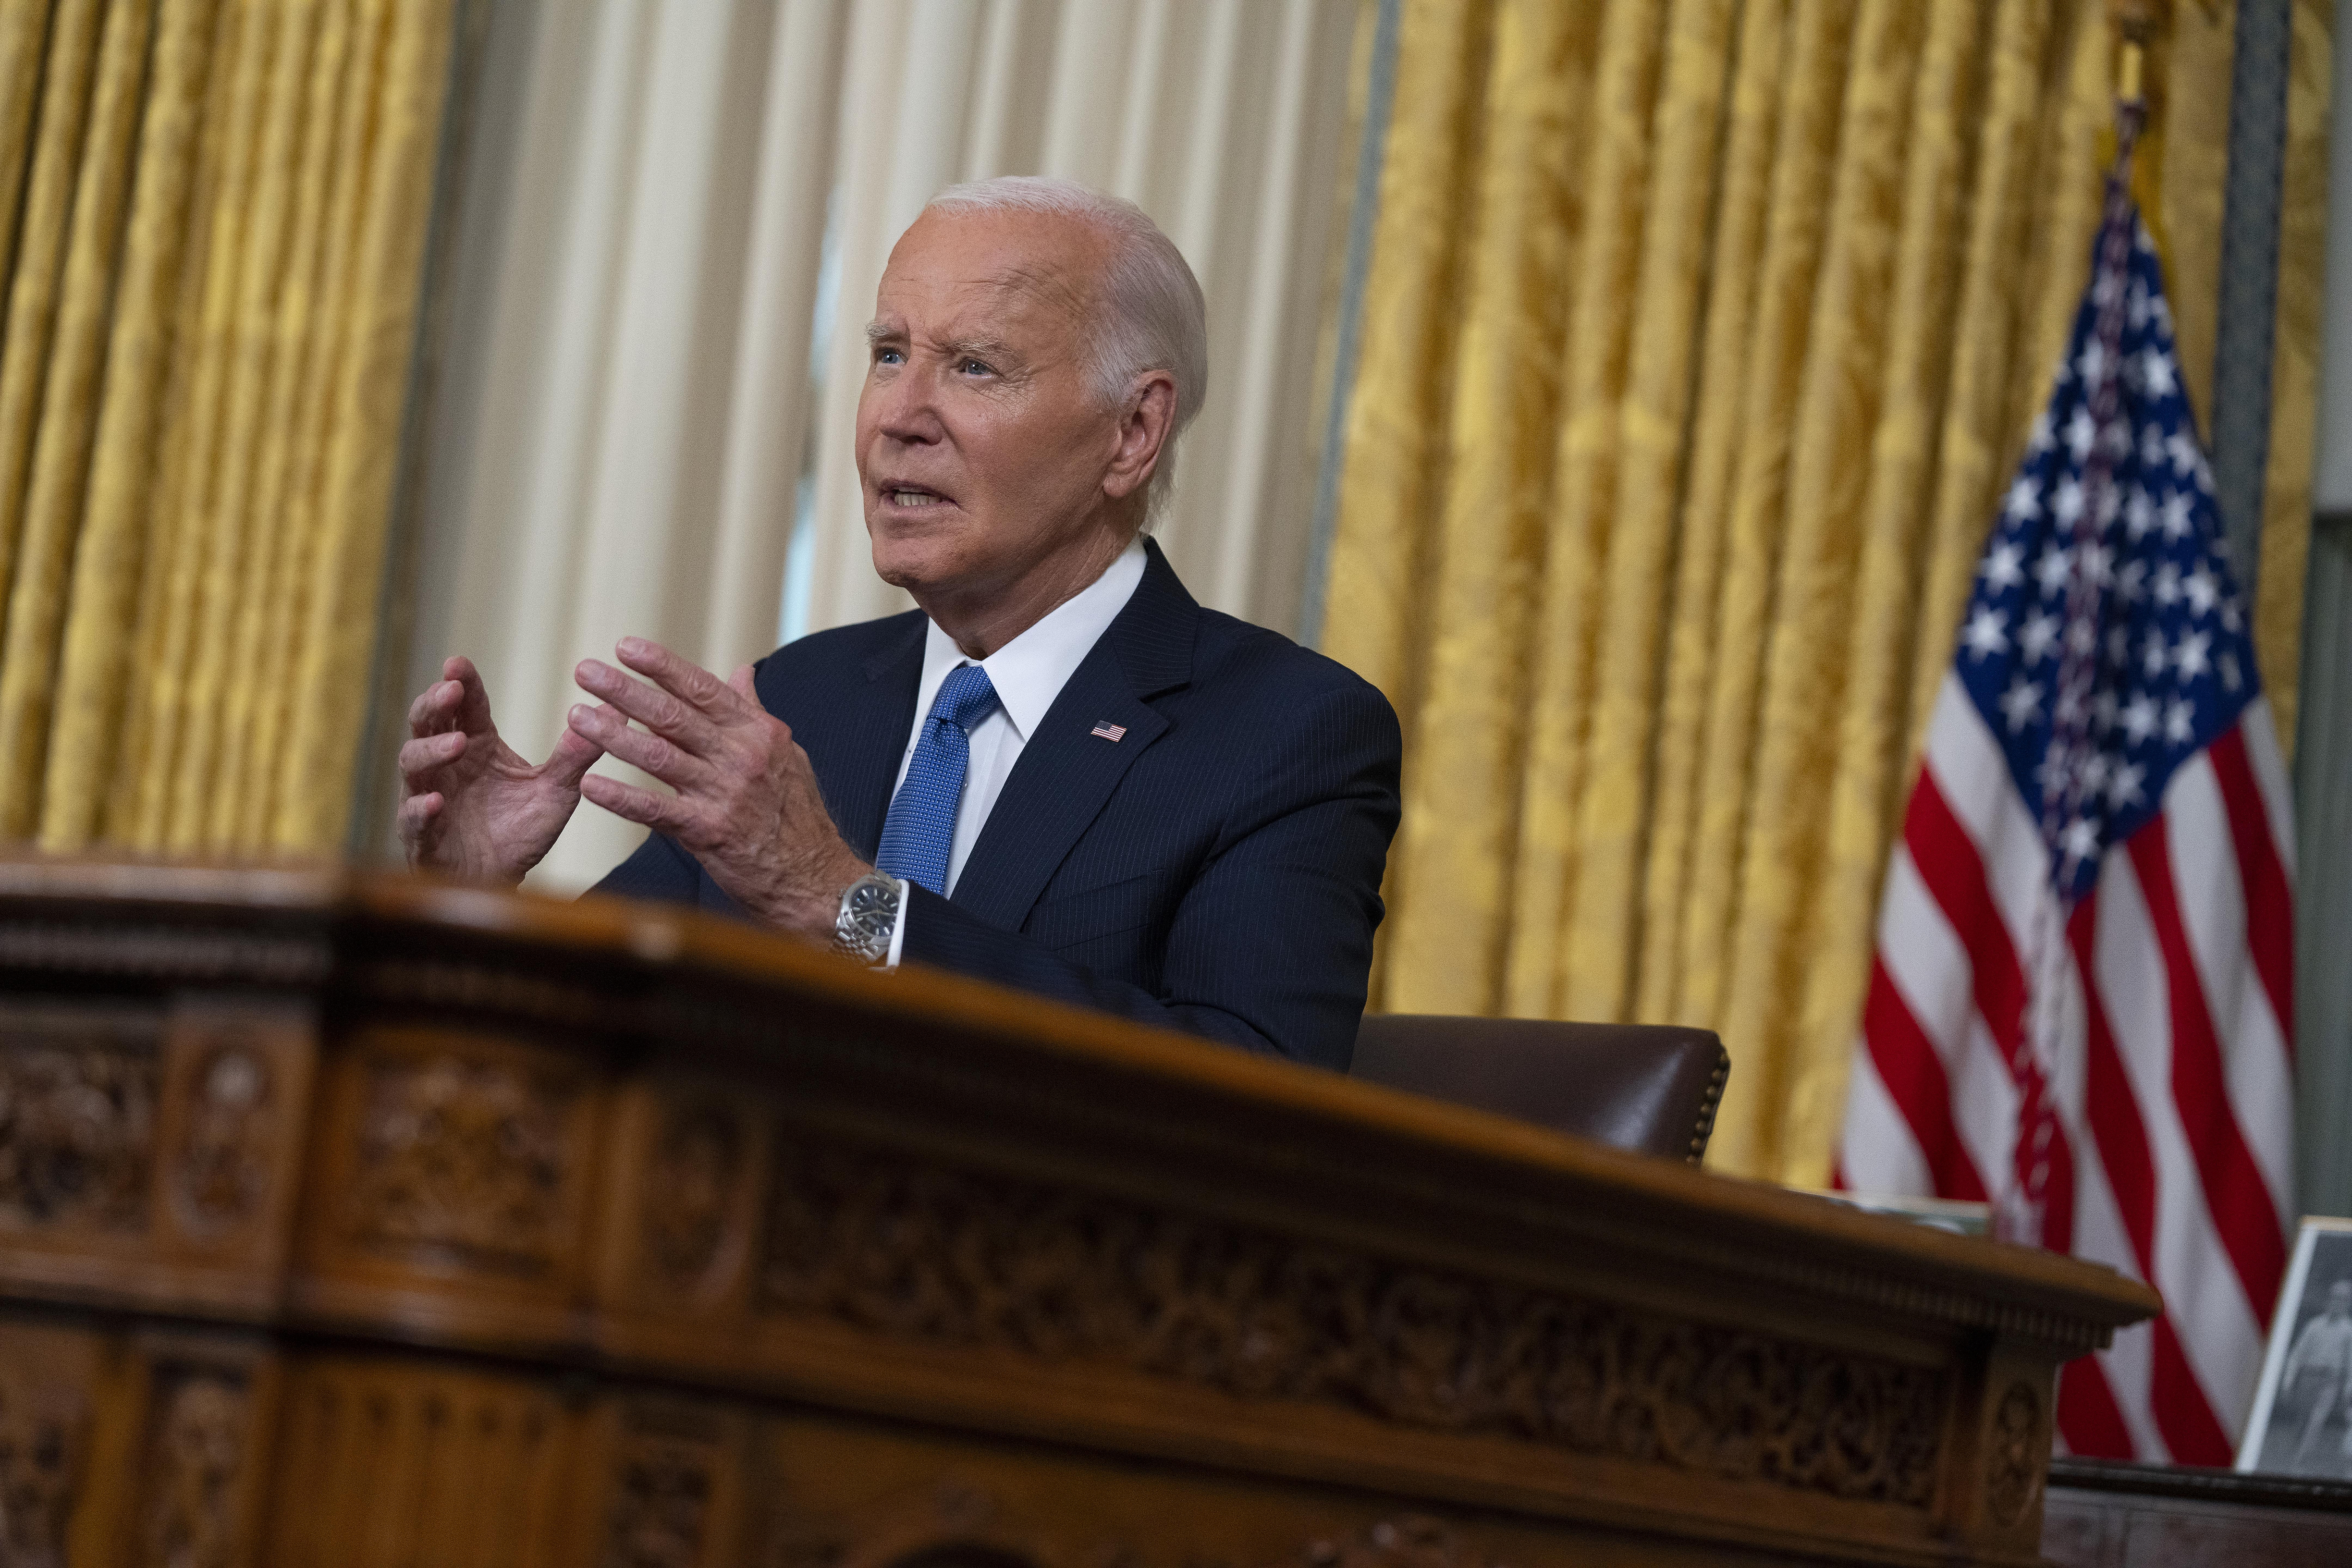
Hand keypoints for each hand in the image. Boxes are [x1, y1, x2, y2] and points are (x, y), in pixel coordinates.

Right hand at [398, 655, 605, 883]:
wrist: (504, 878)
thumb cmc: (522, 829)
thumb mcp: (558, 789)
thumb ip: (578, 754)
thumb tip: (618, 714)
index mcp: (477, 746)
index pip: (465, 706)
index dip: (460, 682)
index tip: (458, 662)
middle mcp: (447, 764)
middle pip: (427, 723)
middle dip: (435, 704)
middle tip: (451, 690)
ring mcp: (428, 795)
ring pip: (413, 762)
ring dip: (432, 750)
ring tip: (457, 744)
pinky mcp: (422, 833)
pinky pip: (412, 817)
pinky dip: (422, 808)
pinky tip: (436, 802)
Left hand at [568, 638, 868, 938]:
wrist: (816, 876)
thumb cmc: (797, 814)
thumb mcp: (785, 753)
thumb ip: (753, 712)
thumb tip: (740, 672)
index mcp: (757, 732)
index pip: (703, 689)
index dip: (662, 666)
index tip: (625, 648)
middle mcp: (741, 756)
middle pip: (673, 715)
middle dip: (624, 690)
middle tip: (585, 671)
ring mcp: (724, 794)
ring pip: (658, 756)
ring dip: (613, 734)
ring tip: (577, 716)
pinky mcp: (709, 832)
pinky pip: (656, 810)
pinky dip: (621, 798)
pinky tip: (590, 786)